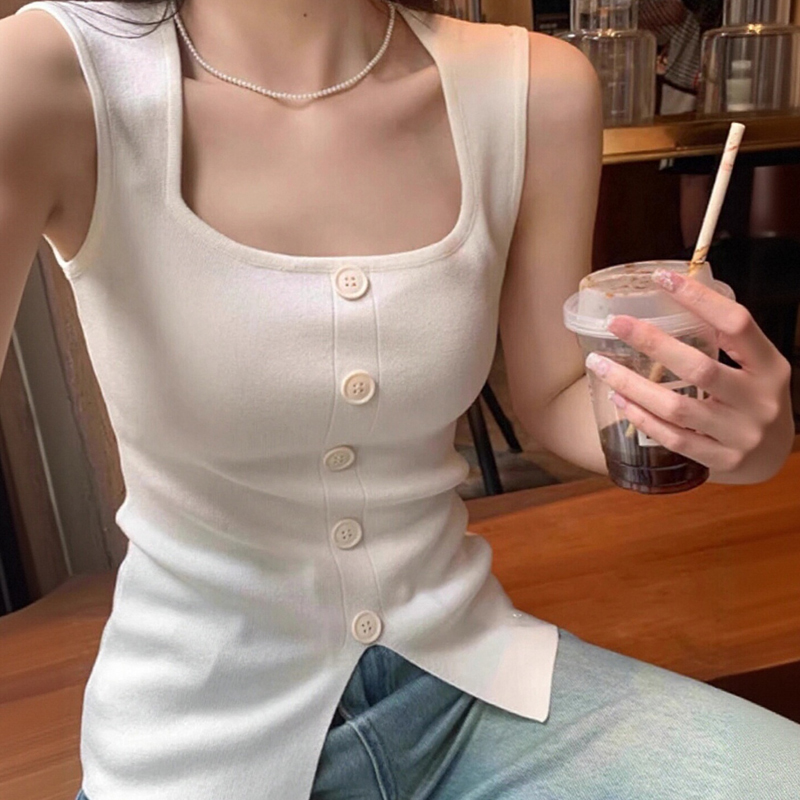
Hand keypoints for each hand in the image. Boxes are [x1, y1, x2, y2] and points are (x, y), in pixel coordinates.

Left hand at [584, 267, 794, 482]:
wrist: (774, 458)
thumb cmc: (753, 400)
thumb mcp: (755, 367)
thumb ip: (725, 342)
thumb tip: (671, 299)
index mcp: (771, 366)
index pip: (736, 323)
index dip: (699, 298)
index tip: (661, 278)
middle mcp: (760, 400)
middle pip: (699, 366)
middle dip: (652, 342)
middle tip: (615, 322)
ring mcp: (741, 434)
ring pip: (677, 406)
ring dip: (632, 384)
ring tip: (601, 365)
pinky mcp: (723, 461)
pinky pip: (673, 437)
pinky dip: (642, 417)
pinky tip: (619, 399)